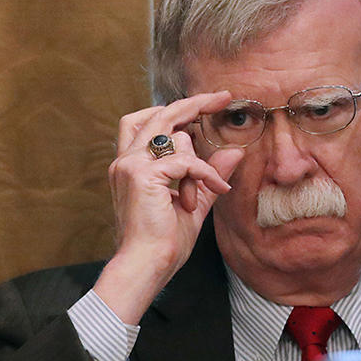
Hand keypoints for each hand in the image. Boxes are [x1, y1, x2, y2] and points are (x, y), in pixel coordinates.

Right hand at [93, 92, 243, 322]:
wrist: (145, 264)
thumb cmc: (162, 241)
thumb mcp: (193, 202)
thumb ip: (209, 176)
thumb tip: (235, 152)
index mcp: (130, 166)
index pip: (147, 122)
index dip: (175, 110)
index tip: (207, 103)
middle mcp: (125, 161)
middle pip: (158, 114)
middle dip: (192, 103)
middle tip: (222, 97)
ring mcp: (130, 165)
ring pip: (176, 137)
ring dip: (199, 165)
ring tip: (204, 195)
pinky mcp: (142, 175)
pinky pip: (186, 161)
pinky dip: (205, 175)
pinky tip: (213, 192)